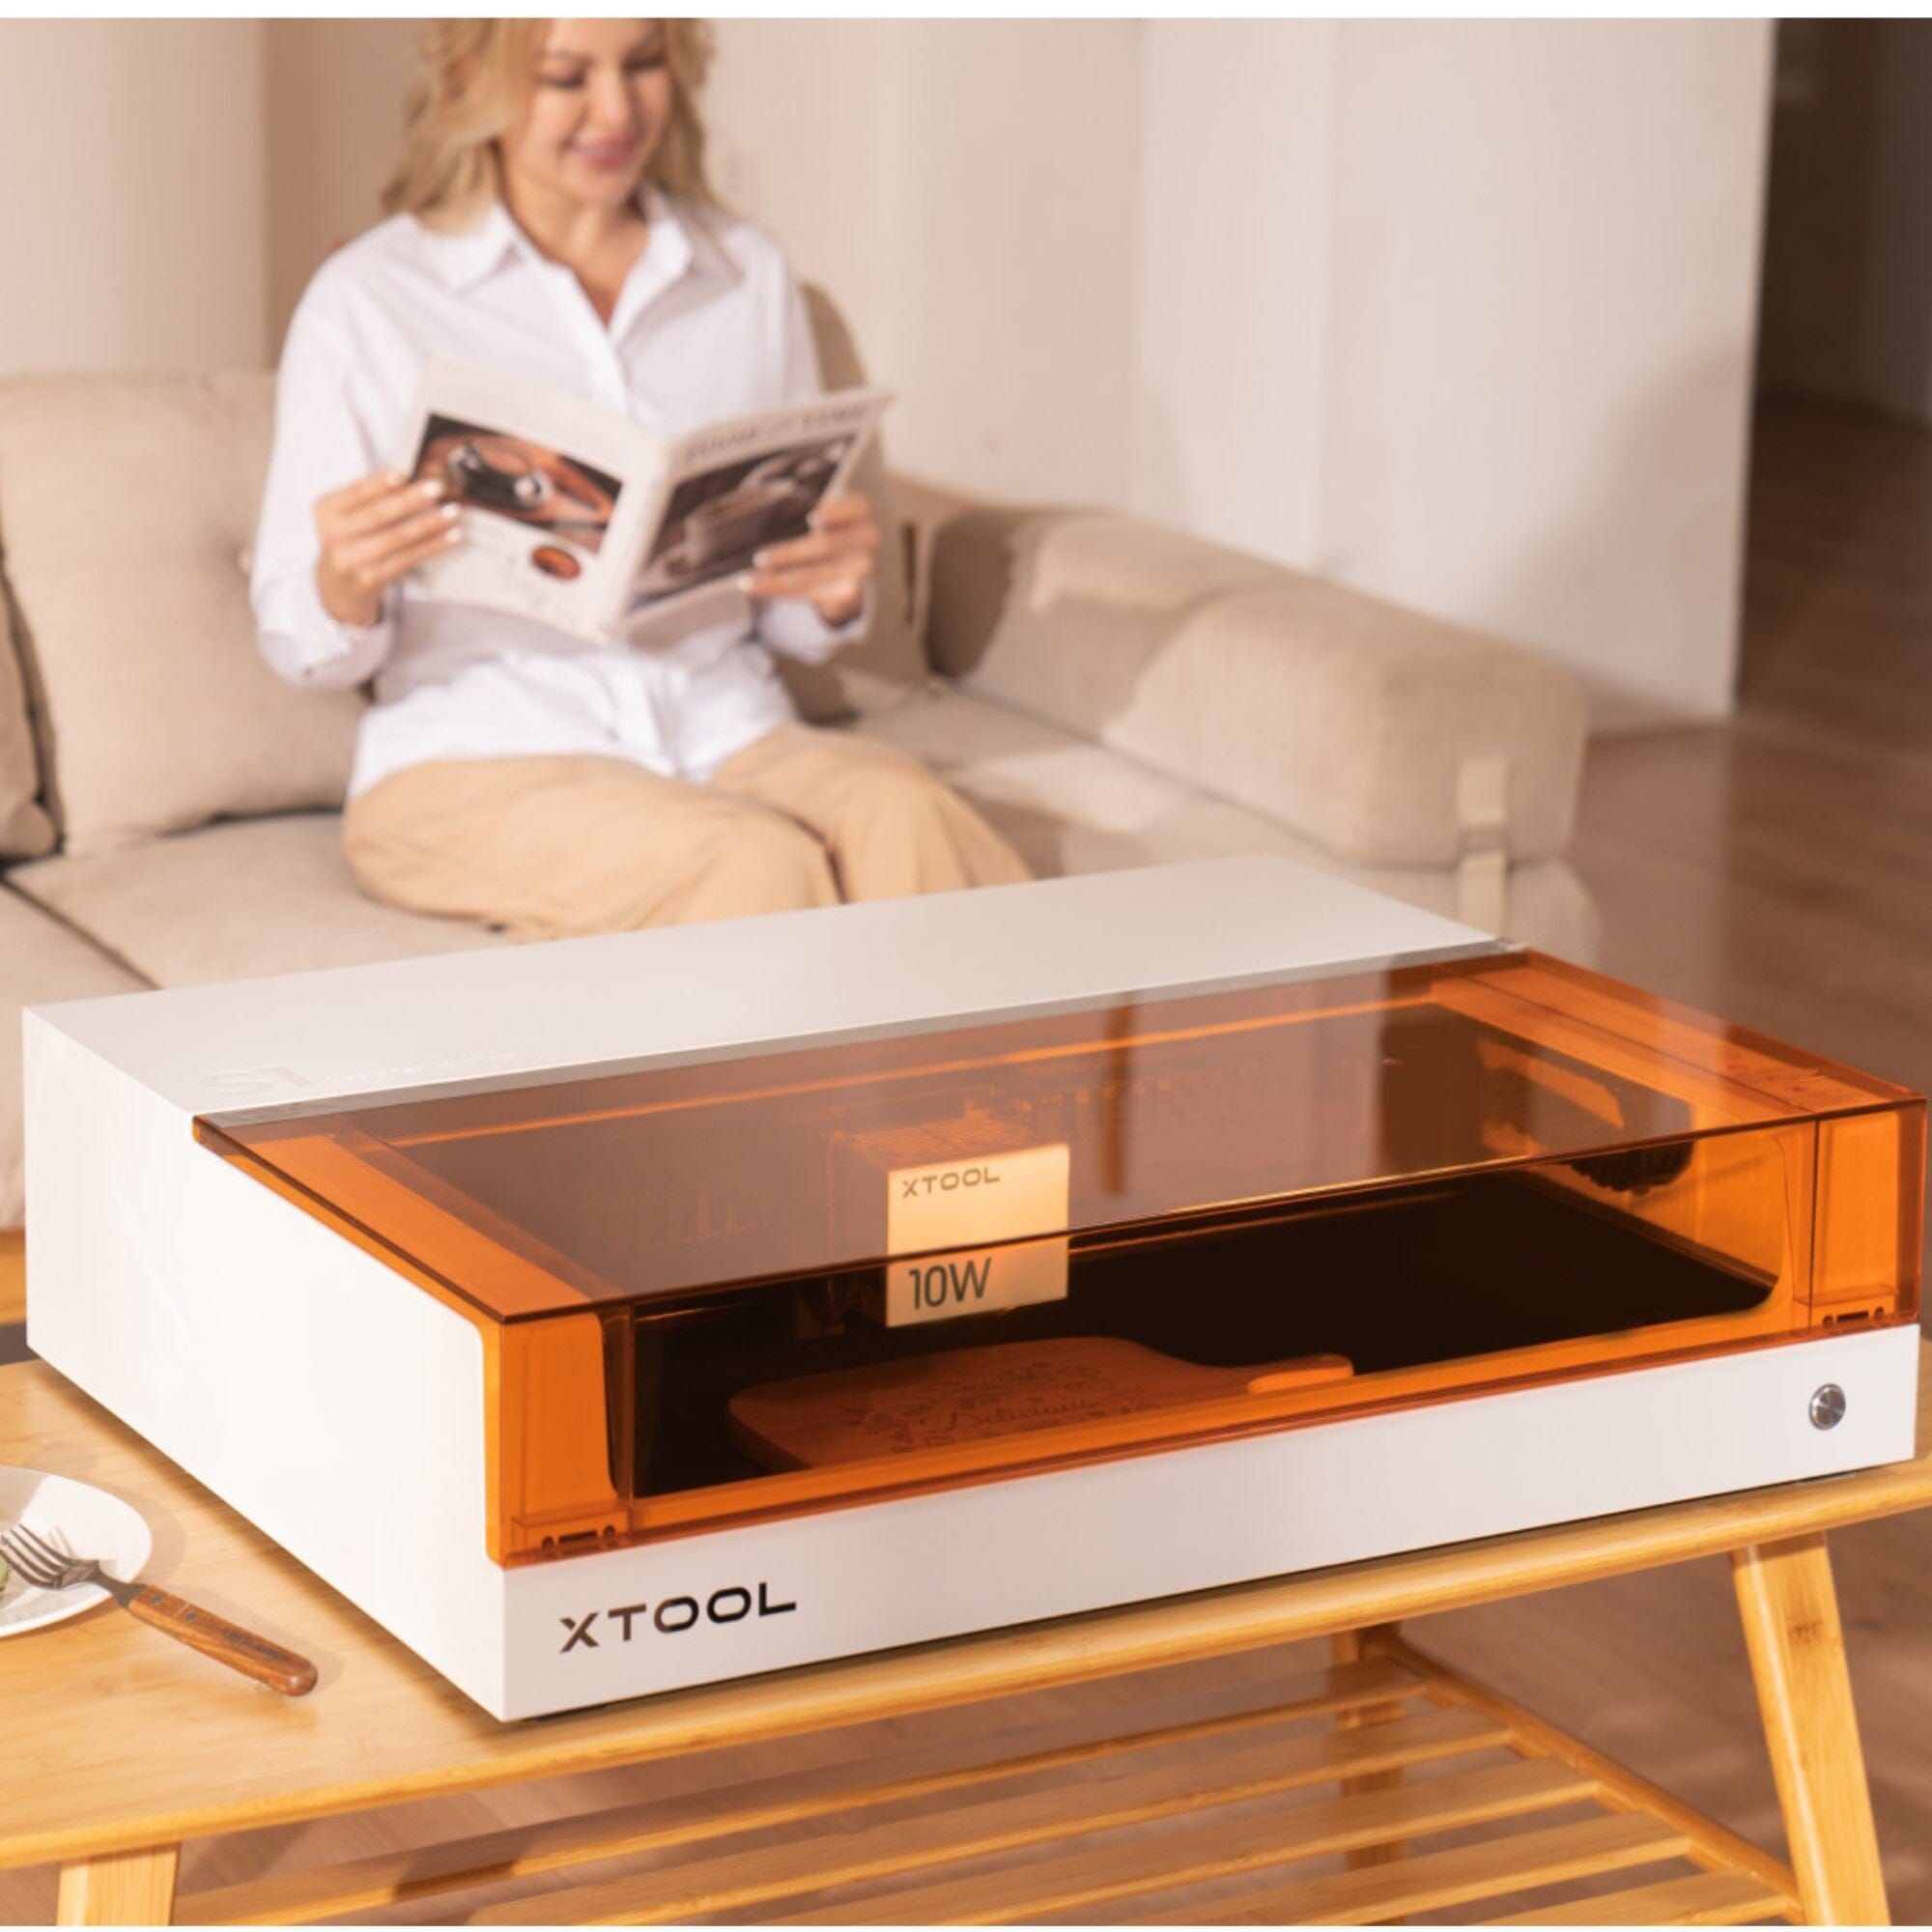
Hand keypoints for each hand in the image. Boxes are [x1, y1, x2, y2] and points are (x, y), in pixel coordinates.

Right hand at [314, 470, 462, 627]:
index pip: (355, 493)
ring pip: (396, 539)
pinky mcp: (371, 580)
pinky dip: (433, 546)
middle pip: (377, 515)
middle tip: (437, 487)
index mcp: (326, 510)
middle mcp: (333, 535)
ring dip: (428, 524)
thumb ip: (372, 496)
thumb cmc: (352, 539)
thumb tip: (413, 479)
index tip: (401, 473)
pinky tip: (452, 537)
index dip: (378, 484)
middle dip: (410, 500)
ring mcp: (351, 561)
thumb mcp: (348, 514)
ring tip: (452, 512)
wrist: (338, 586)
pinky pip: (408, 559)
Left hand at [738, 493, 879, 626]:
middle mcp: (866, 538)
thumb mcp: (813, 507)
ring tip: (748, 581)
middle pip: (827, 546)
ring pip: (814, 575)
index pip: (856, 507)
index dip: (837, 513)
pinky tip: (758, 588)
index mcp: (859, 510)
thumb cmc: (817, 524)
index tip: (813, 518)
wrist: (840, 564)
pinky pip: (811, 593)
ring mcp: (860, 568)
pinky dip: (780, 590)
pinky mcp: (848, 592)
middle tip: (759, 559)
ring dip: (778, 580)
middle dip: (792, 553)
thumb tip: (754, 500)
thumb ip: (796, 503)